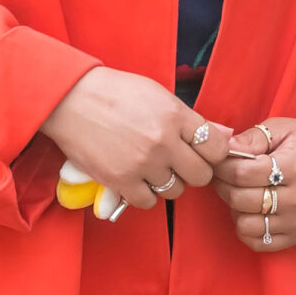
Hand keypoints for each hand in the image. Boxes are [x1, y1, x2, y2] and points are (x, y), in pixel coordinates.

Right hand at [40, 66, 218, 212]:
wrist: (70, 99)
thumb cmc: (116, 93)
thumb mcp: (159, 96)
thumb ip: (192, 120)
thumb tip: (225, 135)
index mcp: (176, 116)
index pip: (217, 148)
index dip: (213, 153)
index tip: (202, 153)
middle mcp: (163, 141)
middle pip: (201, 176)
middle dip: (192, 171)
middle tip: (178, 163)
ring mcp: (142, 163)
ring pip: (175, 191)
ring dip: (167, 183)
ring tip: (151, 167)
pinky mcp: (120, 181)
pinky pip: (148, 202)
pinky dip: (144, 193)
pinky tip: (135, 178)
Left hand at [212, 120, 295, 252]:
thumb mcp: (283, 128)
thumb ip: (252, 138)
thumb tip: (225, 147)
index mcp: (295, 167)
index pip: (242, 174)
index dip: (223, 166)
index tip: (220, 160)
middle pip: (240, 199)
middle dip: (223, 185)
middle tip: (224, 175)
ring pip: (246, 224)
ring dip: (234, 209)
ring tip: (240, 193)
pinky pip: (259, 243)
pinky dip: (247, 229)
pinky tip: (250, 212)